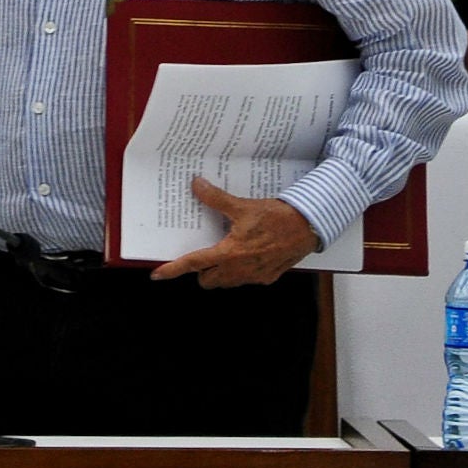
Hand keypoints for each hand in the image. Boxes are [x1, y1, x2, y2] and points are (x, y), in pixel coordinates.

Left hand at [151, 176, 321, 287]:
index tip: (157, 275)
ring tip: (224, 252)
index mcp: (230, 253)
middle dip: (201, 271)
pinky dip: (241, 271)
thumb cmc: (278, 218)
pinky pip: (246, 280)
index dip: (173, 270)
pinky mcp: (269, 277)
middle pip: (208, 280)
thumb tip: (197, 185)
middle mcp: (240, 270)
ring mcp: (255, 276)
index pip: (194, 263)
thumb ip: (216, 198)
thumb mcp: (243, 206)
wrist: (310, 227)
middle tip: (203, 254)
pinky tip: (246, 255)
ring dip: (220, 272)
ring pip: (227, 282)